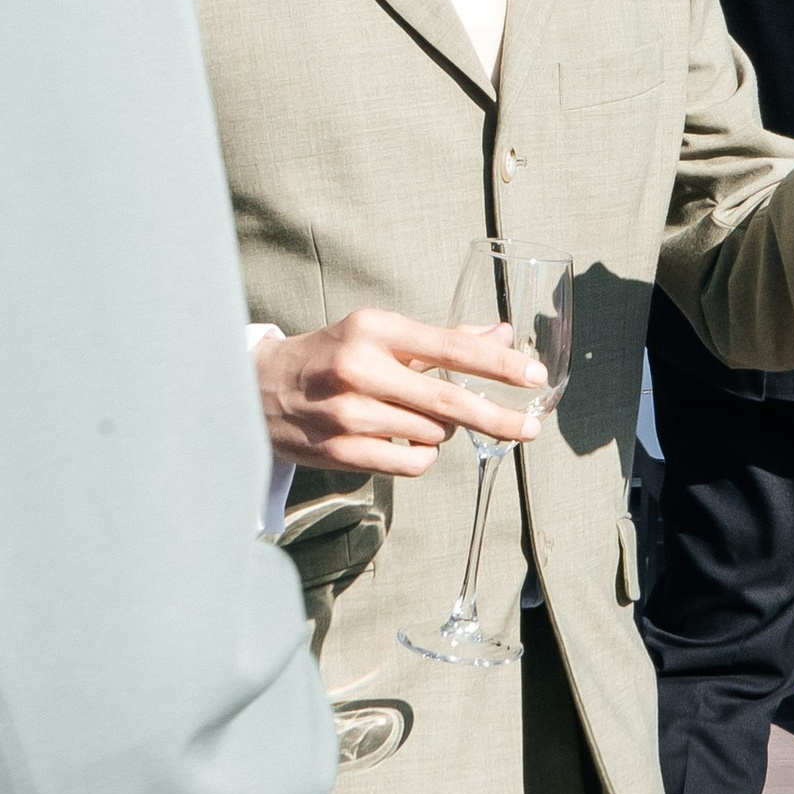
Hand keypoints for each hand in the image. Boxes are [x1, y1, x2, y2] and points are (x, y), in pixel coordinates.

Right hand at [254, 312, 543, 478]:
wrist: (259, 390)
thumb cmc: (331, 356)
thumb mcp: (379, 334)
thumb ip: (443, 339)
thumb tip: (503, 335)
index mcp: (373, 329)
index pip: (449, 347)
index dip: (498, 365)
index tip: (534, 375)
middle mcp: (359, 368)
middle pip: (448, 402)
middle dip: (497, 418)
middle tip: (531, 429)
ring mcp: (347, 413)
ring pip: (431, 435)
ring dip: (440, 432)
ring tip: (413, 417)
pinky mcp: (340, 452)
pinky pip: (410, 463)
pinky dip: (421, 456)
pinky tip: (404, 441)